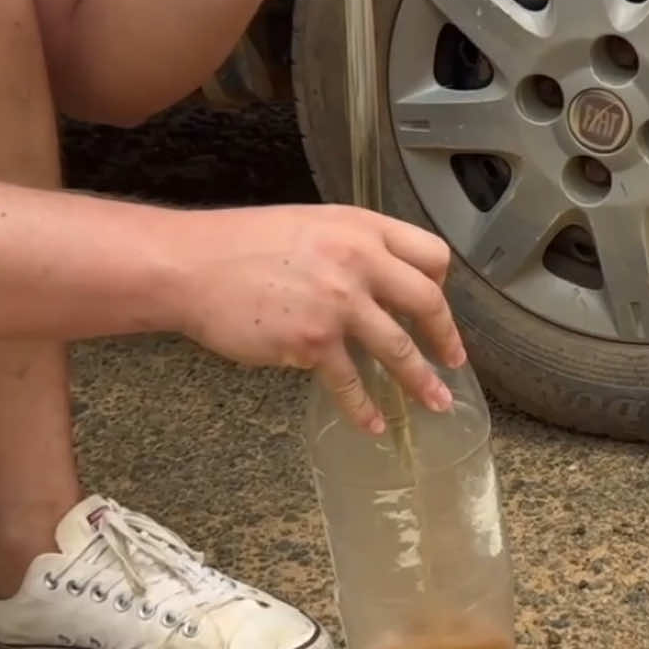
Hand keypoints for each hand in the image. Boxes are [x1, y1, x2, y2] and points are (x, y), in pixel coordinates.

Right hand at [172, 203, 466, 431]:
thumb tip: (376, 277)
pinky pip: (351, 382)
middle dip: (446, 336)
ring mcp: (338, 303)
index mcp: (360, 226)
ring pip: (399, 348)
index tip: (439, 304)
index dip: (440, 282)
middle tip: (455, 359)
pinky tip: (374, 423)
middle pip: (427, 300)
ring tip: (436, 402)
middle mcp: (358, 260)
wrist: (193, 266)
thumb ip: (350, 245)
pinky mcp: (313, 341)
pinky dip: (365, 408)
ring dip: (421, 381)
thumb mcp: (310, 224)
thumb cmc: (241, 244)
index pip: (429, 252)